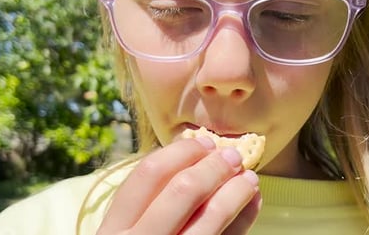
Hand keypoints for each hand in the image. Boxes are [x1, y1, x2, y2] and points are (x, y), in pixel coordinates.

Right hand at [96, 137, 261, 234]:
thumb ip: (146, 206)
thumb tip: (195, 159)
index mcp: (114, 230)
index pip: (147, 175)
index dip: (180, 153)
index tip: (202, 143)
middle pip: (182, 190)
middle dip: (213, 166)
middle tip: (232, 156)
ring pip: (210, 217)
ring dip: (236, 190)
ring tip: (249, 177)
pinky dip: (246, 218)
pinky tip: (254, 203)